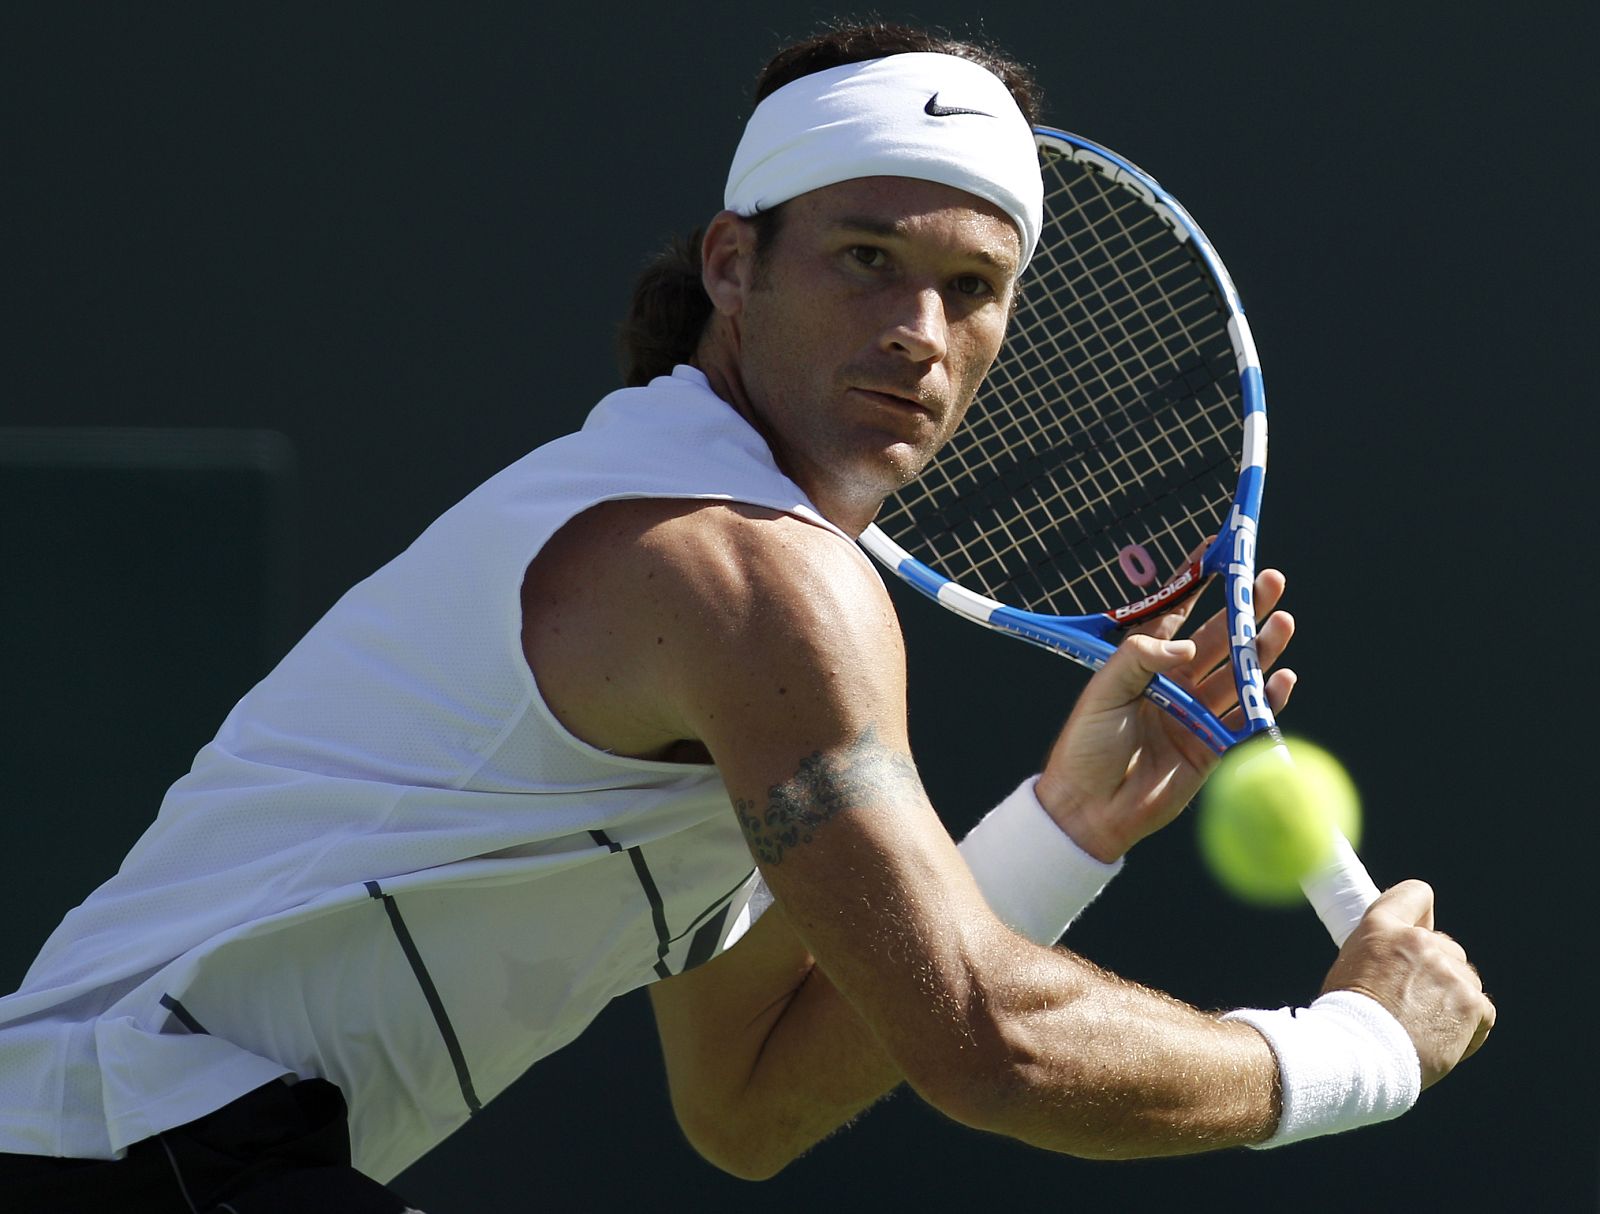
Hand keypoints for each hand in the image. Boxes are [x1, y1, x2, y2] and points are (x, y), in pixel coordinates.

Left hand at [1034, 569, 1296, 860]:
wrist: (1090, 808)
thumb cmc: (1086, 746)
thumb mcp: (1102, 691)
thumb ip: (1140, 659)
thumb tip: (1187, 646)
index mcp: (1145, 662)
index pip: (1178, 612)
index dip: (1199, 582)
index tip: (1221, 552)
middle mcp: (1176, 682)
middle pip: (1220, 638)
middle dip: (1246, 609)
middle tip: (1270, 581)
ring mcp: (1197, 713)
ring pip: (1239, 672)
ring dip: (1263, 648)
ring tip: (1283, 621)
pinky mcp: (1213, 747)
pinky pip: (1247, 717)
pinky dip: (1267, 698)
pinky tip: (1282, 678)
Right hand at [1321, 880, 1494, 1087]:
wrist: (1358, 1054)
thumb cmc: (1346, 1016)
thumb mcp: (1350, 965)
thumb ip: (1382, 951)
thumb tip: (1405, 953)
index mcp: (1381, 926)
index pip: (1416, 893)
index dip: (1420, 916)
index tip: (1417, 934)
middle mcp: (1418, 940)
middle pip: (1446, 946)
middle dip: (1435, 970)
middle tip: (1412, 1001)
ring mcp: (1449, 972)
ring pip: (1465, 979)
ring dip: (1451, 999)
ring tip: (1423, 1026)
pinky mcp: (1472, 1004)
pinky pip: (1483, 1010)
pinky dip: (1469, 1026)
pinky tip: (1443, 1039)